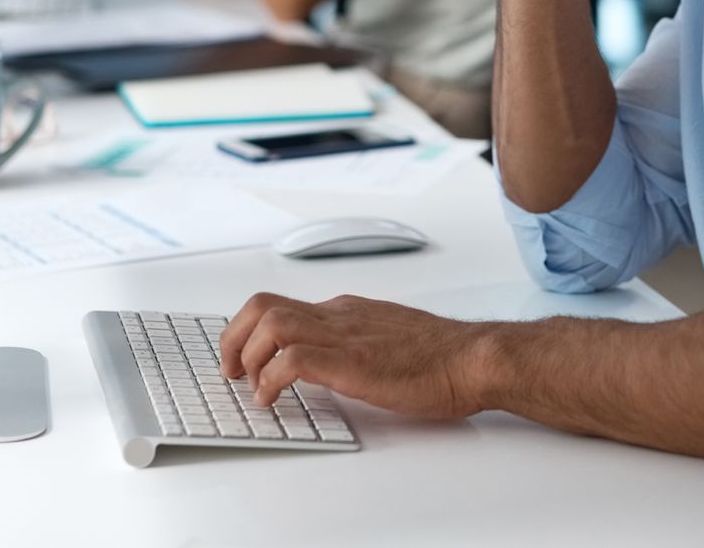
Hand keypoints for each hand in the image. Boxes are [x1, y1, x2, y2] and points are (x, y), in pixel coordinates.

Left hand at [219, 292, 491, 418]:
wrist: (473, 358)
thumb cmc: (443, 356)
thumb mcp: (389, 339)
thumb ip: (358, 342)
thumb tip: (334, 361)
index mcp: (348, 310)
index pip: (283, 305)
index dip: (251, 332)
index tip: (244, 358)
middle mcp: (340, 315)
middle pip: (263, 304)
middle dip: (234, 337)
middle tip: (231, 370)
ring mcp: (345, 335)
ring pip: (270, 322)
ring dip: (247, 356)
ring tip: (250, 385)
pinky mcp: (351, 361)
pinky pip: (291, 360)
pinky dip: (270, 379)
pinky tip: (274, 399)